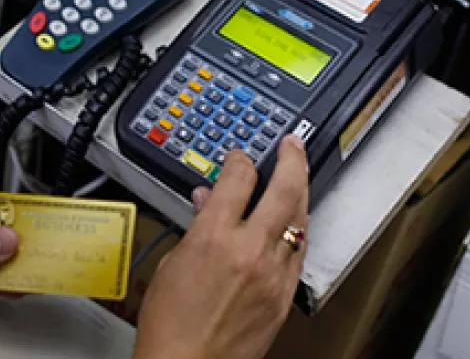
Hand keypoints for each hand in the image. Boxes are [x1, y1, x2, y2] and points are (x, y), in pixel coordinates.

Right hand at [133, 135, 308, 358]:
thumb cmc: (170, 325)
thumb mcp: (172, 264)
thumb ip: (197, 227)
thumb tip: (208, 203)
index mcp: (214, 238)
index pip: (238, 179)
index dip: (240, 160)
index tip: (239, 158)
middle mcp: (249, 251)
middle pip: (284, 188)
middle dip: (291, 159)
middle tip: (293, 145)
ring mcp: (272, 274)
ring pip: (300, 220)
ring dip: (300, 193)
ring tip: (297, 178)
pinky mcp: (283, 297)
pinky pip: (299, 253)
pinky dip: (297, 231)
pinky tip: (294, 223)